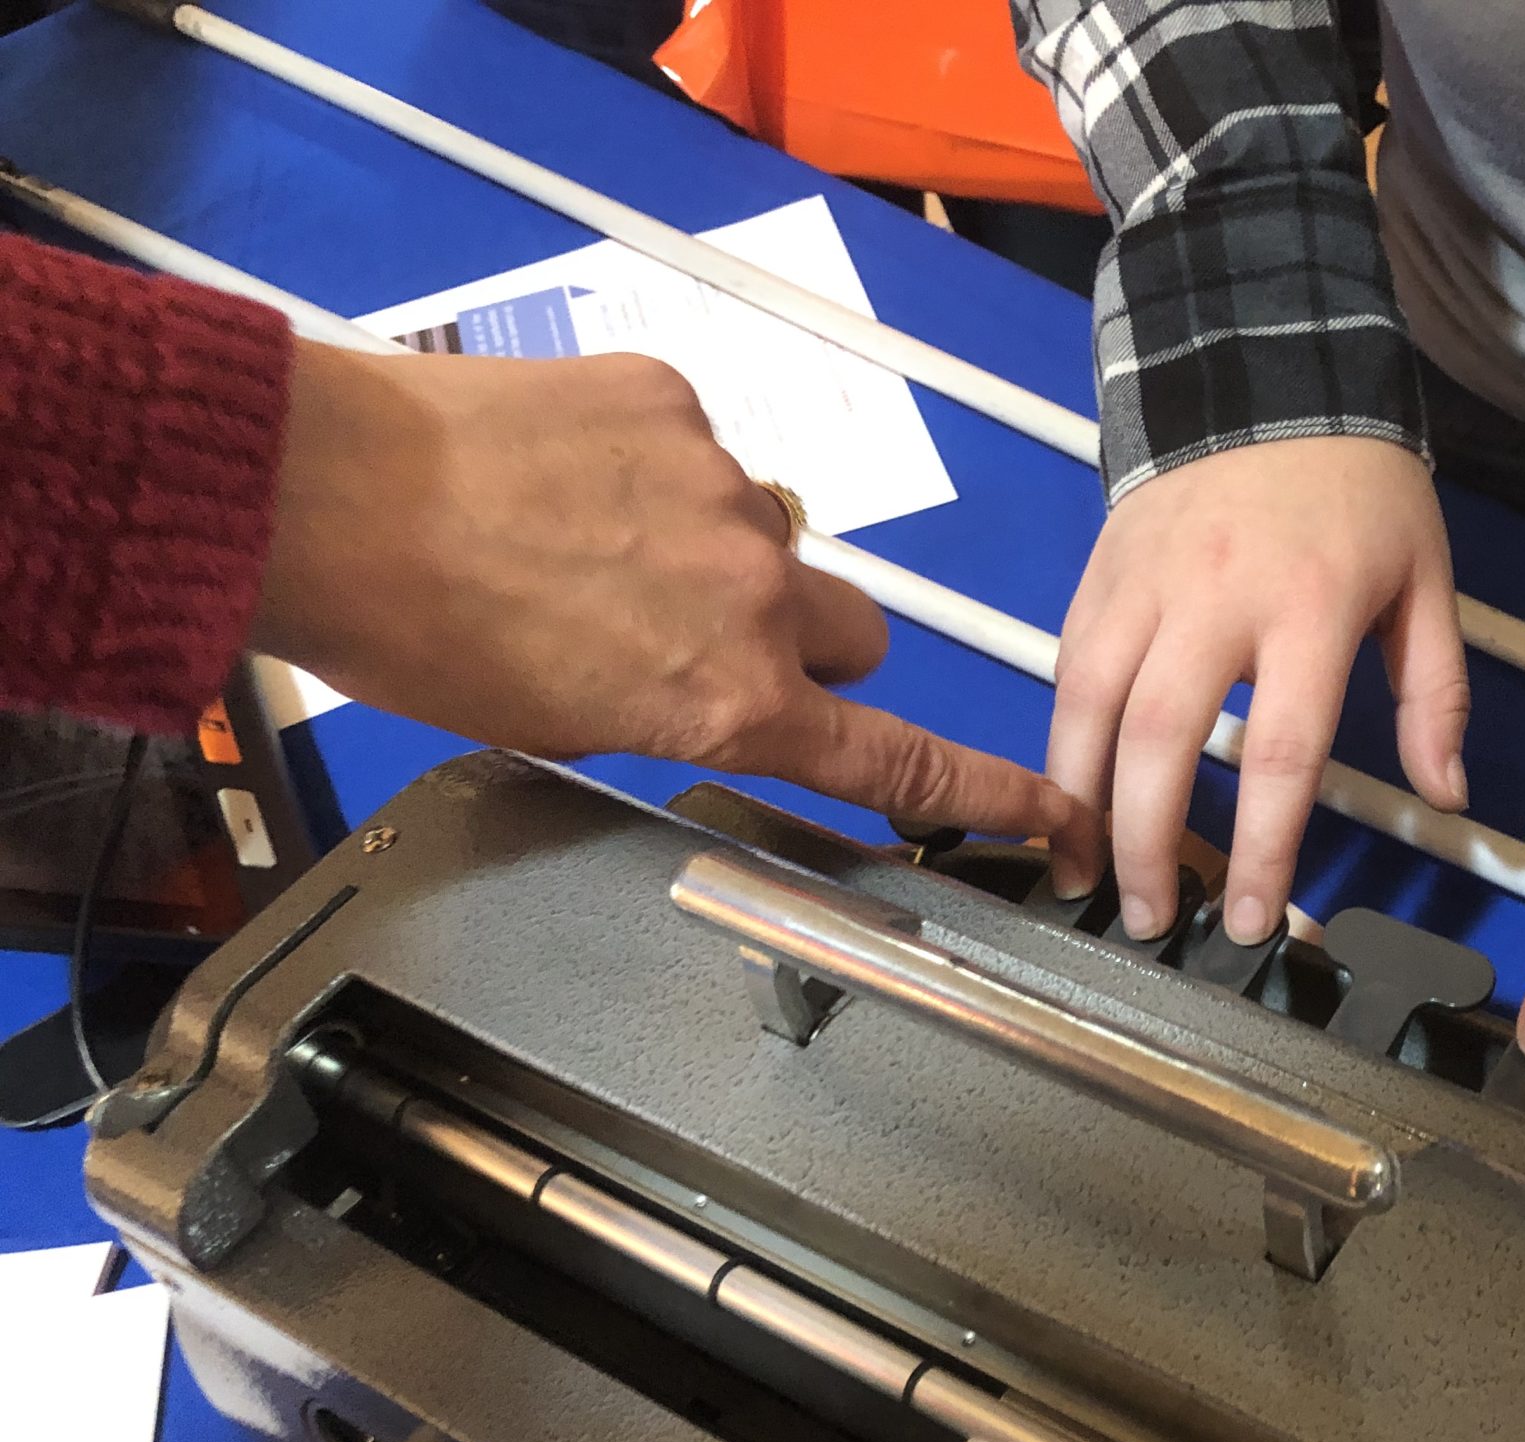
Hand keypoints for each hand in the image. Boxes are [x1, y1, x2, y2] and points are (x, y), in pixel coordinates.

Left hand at [253, 344, 1075, 835]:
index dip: (981, 787)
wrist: (324, 494)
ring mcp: (726, 488)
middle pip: (852, 630)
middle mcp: (754, 596)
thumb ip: (674, 713)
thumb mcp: (561, 727)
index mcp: (729, 699)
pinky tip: (565, 475)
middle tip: (697, 637)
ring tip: (588, 545)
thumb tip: (703, 685)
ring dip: (715, 550)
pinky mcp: (677, 402)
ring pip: (773, 535)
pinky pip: (703, 447)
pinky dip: (652, 465)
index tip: (1048, 803)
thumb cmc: (416, 633)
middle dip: (800, 640)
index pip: (893, 756)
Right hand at [1046, 437, 1470, 940]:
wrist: (1269, 370)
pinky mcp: (1100, 574)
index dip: (1263, 848)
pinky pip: (1065, 668)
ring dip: (1078, 804)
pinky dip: (1059, 740)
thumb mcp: (1426, 580)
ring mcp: (1146, 585)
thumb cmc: (1359, 489)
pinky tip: (1065, 796)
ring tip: (1082, 876)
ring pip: (1087, 707)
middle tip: (1150, 921)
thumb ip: (1436, 695)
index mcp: (1311, 608)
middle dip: (1147, 845)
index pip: (1280, 750)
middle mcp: (1216, 599)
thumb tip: (1446, 796)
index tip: (1254, 920)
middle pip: (1159, 741)